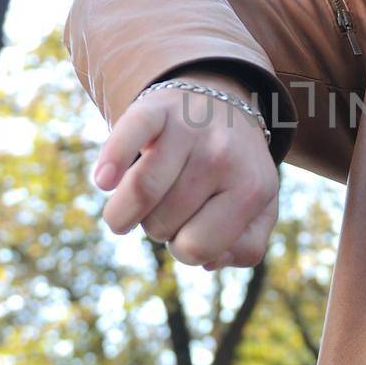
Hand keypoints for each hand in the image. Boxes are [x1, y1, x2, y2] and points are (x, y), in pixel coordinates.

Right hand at [92, 68, 279, 268]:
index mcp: (252, 189)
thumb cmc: (236, 169)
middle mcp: (224, 156)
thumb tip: (208, 261)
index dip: (182, 248)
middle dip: (156, 227)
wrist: (223, 103)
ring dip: (121, 213)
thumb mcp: (260, 209)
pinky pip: (129, 134)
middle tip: (166, 209)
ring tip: (125, 210)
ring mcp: (190, 130)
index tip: (185, 230)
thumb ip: (247, 246)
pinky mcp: (157, 108)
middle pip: (162, 223)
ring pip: (140, 191)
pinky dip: (112, 161)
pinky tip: (104, 180)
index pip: (197, 248)